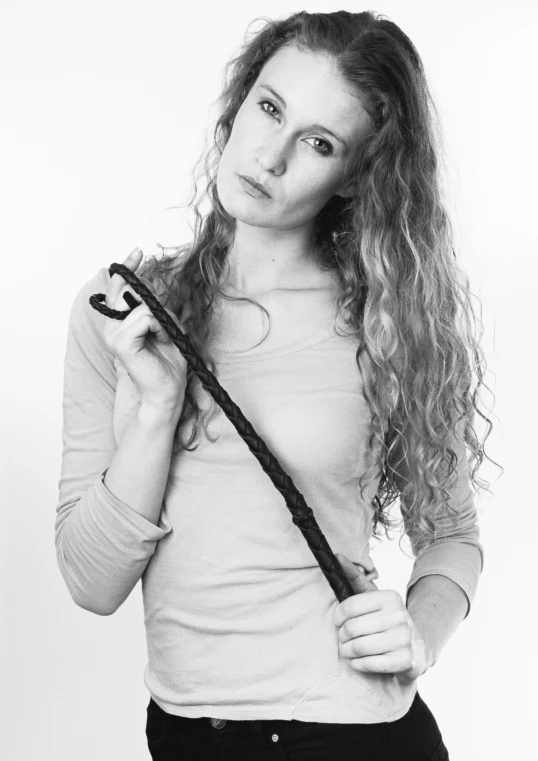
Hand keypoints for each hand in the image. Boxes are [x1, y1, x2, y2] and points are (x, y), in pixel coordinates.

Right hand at [104, 248, 187, 412]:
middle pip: (126, 290)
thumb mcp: (166, 327)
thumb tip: (152, 287)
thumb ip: (156, 308)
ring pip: (142, 304)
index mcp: (121, 323)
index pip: (118, 288)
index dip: (127, 269)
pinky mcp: (121, 342)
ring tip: (165, 336)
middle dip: (151, 297)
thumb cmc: (167, 364)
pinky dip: (160, 325)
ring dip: (162, 318)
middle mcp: (113, 327)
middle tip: (164, 321)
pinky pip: (146, 317)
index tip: (137, 252)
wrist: (166, 391)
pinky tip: (162, 339)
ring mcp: (114, 334)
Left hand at [332, 554, 430, 684]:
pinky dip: (358, 664)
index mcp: (390, 597)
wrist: (417, 647)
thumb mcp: (373, 597)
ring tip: (347, 650)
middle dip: (341, 637)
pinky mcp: (406, 661)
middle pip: (352, 628)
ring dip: (347, 652)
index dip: (337, 617)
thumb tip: (337, 556)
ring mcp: (405, 639)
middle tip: (342, 639)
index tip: (337, 622)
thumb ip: (355, 577)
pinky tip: (358, 661)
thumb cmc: (386, 619)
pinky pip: (369, 664)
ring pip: (359, 647)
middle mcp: (400, 616)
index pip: (350, 606)